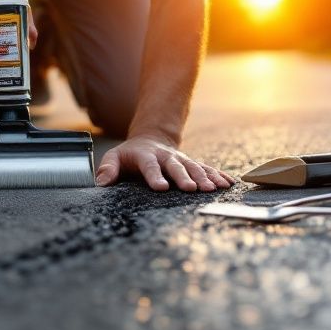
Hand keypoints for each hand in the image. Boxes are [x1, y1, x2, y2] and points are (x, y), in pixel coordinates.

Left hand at [94, 135, 234, 191]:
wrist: (151, 139)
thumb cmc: (130, 155)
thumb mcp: (115, 157)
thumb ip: (108, 168)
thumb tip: (101, 182)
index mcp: (146, 156)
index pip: (150, 166)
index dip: (155, 176)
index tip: (161, 188)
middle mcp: (166, 157)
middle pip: (176, 167)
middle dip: (184, 177)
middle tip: (192, 189)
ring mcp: (181, 160)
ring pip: (195, 167)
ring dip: (205, 178)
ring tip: (213, 189)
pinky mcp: (192, 164)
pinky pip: (207, 169)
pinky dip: (218, 175)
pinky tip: (229, 183)